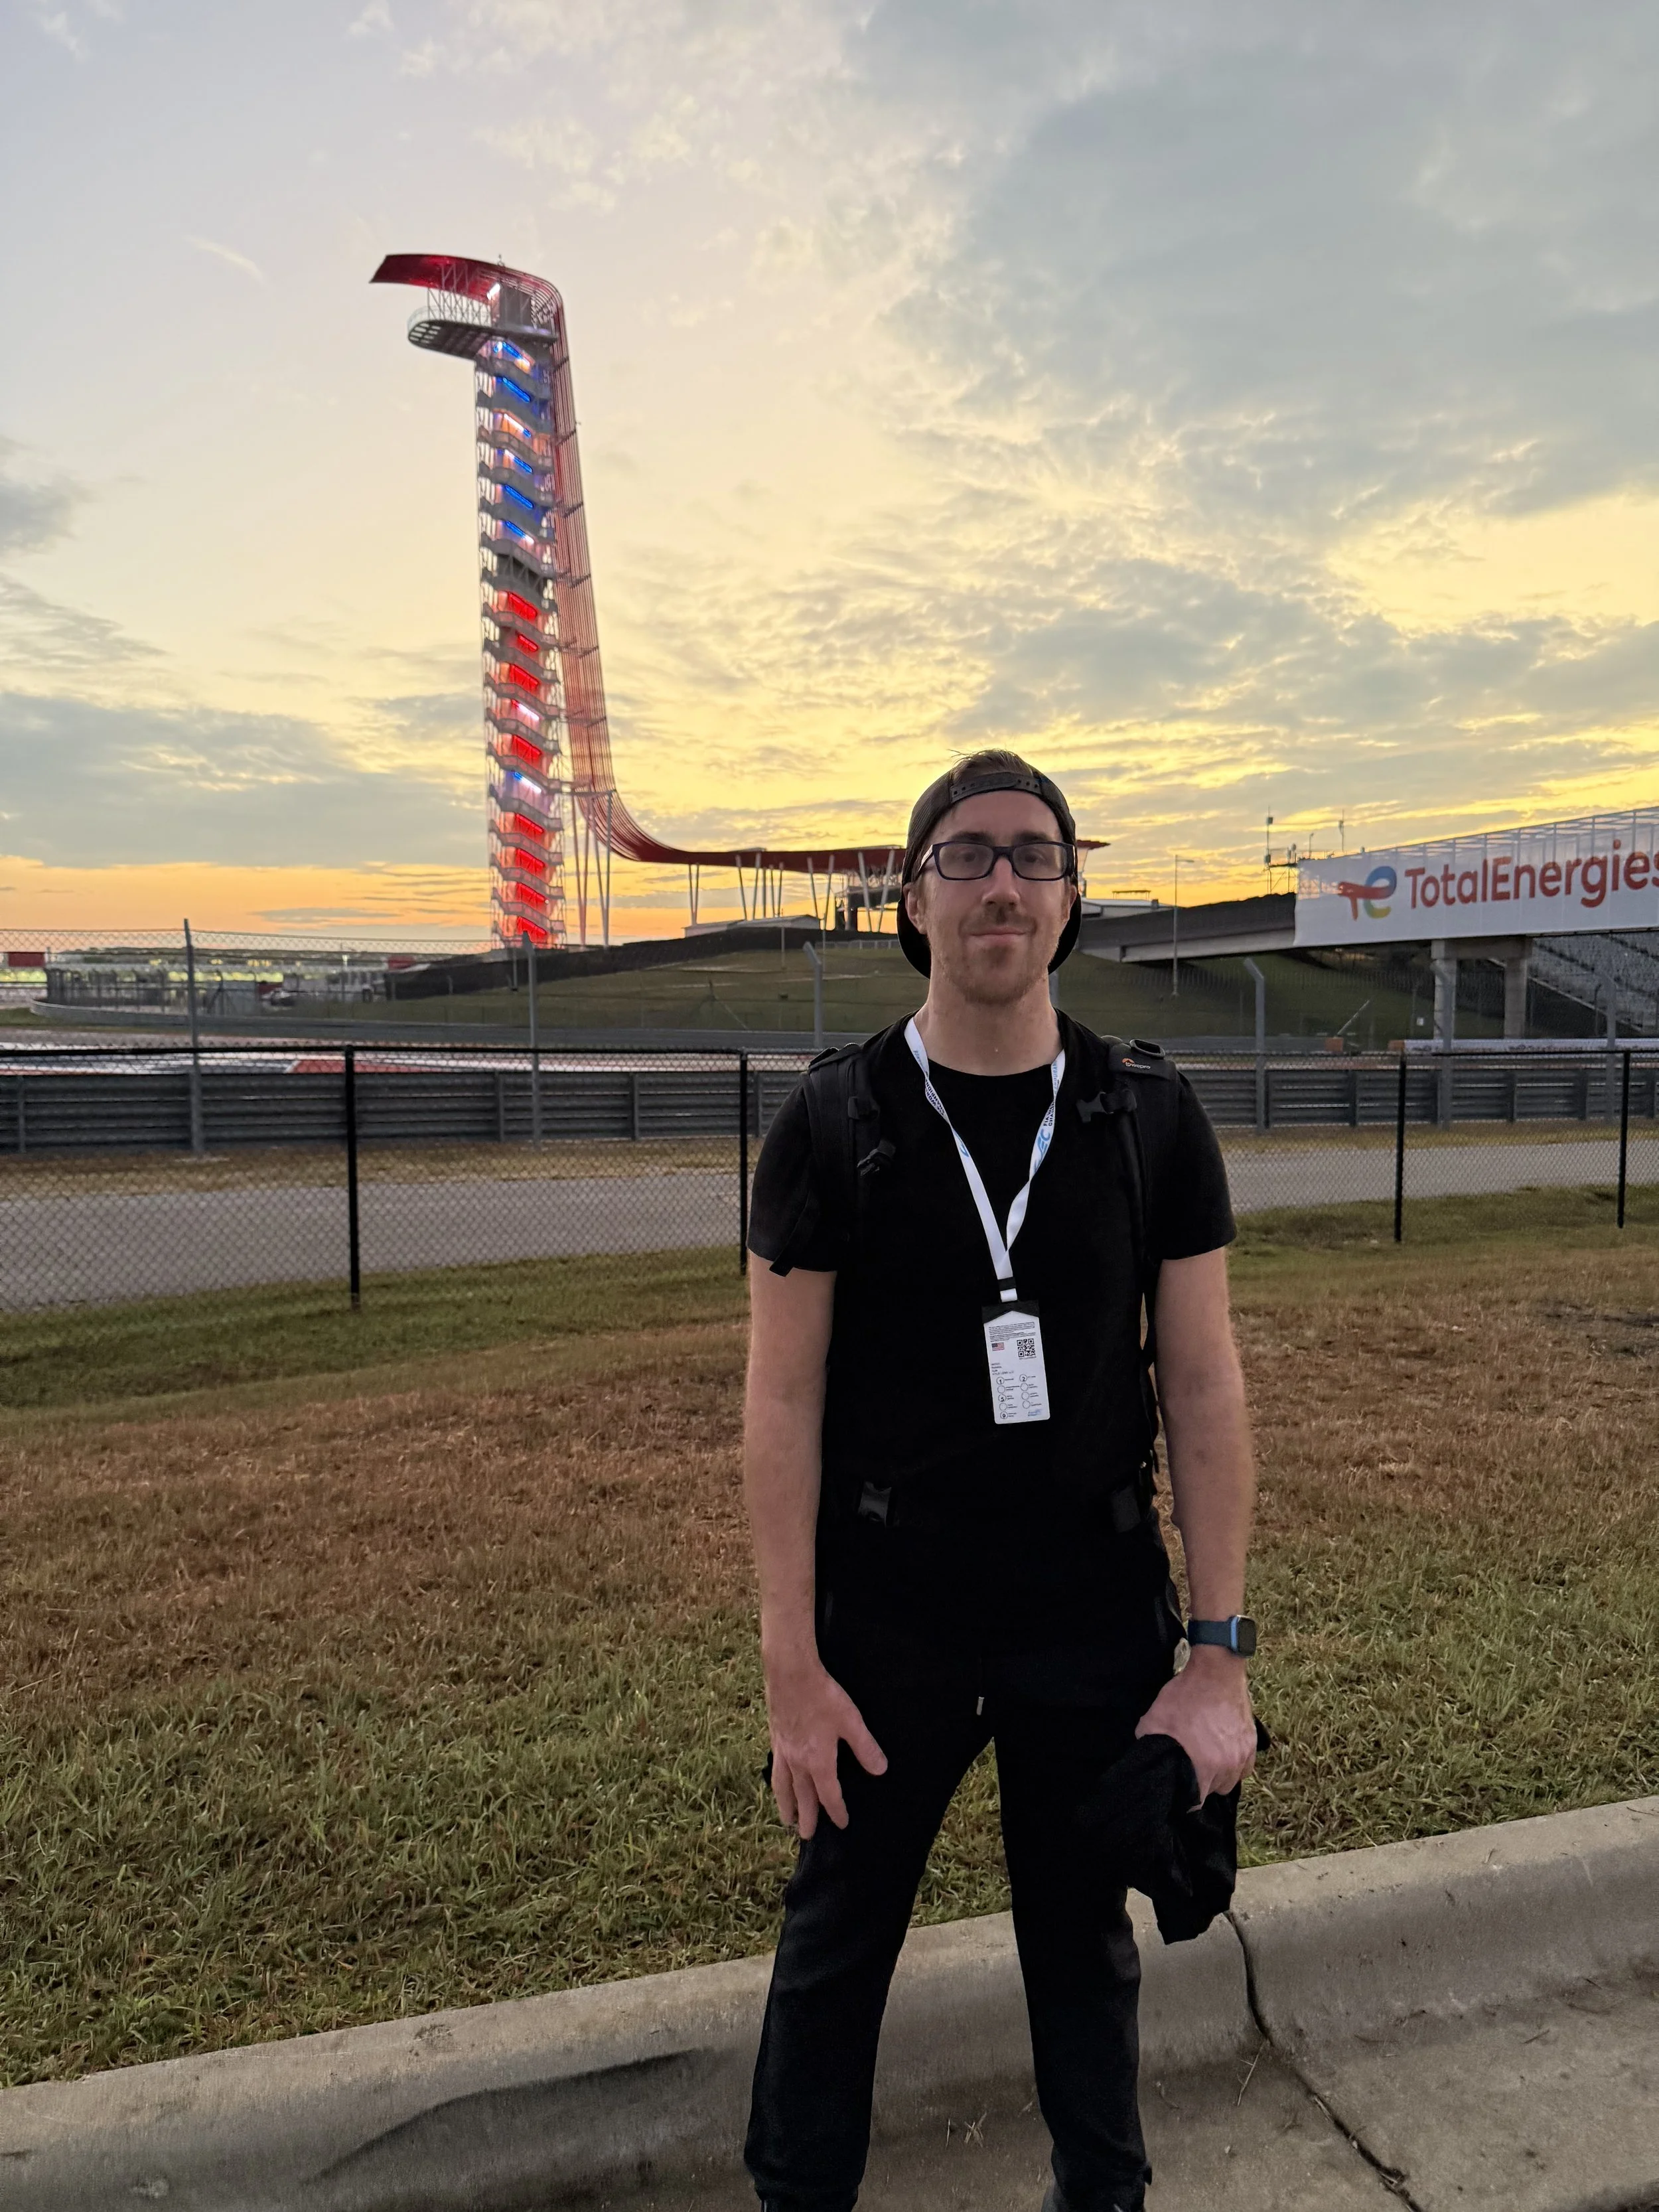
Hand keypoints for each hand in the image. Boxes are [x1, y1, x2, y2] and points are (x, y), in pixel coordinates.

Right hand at [765, 1657, 886, 1836]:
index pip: (828, 1795)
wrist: (790, 1673)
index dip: (836, 1811)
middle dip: (806, 1817)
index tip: (842, 1824)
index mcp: (818, 1761)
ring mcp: (783, 1751)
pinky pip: (776, 1769)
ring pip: (783, 1787)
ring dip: (786, 1805)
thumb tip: (880, 1770)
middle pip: (802, 1797)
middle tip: (806, 1836)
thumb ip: (865, 1747)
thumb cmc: (822, 1696)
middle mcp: (798, 1762)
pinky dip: (778, 1783)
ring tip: (786, 1819)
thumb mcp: (850, 1721)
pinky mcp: (775, 1737)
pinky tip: (779, 1780)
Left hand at [1135, 1646, 1255, 1800]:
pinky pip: (1245, 1768)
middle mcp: (1228, 1767)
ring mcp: (1243, 1755)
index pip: (1195, 1803)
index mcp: (1204, 1766)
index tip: (1178, 1790)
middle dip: (1201, 1784)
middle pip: (1214, 1791)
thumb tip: (1144, 1759)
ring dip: (1219, 1776)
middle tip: (1190, 1766)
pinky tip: (1223, 1753)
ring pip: (1231, 1781)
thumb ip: (1148, 1744)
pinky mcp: (1253, 1743)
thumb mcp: (1155, 1719)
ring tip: (1206, 1759)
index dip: (1185, 1799)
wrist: (1216, 1672)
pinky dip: (1235, 1766)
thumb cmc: (1185, 1696)